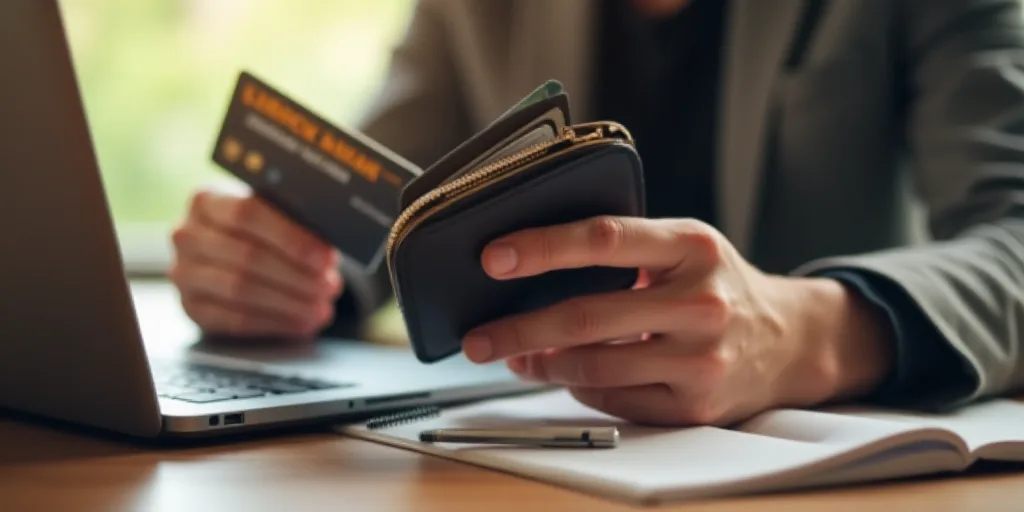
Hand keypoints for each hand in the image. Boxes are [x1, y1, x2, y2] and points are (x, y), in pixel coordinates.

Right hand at [169, 190, 342, 338]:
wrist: (225, 248)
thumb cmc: (258, 228)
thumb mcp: (271, 213)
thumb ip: (294, 221)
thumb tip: (327, 247)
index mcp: (207, 200)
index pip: (248, 214)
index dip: (290, 239)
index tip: (324, 258)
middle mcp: (187, 235)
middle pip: (246, 256)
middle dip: (296, 276)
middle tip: (330, 287)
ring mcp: (184, 273)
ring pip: (240, 290)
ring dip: (289, 303)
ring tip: (322, 309)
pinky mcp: (192, 307)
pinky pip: (235, 320)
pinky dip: (274, 323)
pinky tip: (301, 324)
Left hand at [461, 216, 893, 425]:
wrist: (791, 341)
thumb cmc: (720, 286)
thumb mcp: (685, 248)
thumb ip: (624, 251)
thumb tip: (531, 271)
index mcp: (692, 246)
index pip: (605, 239)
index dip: (543, 247)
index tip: (494, 257)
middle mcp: (701, 301)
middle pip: (587, 316)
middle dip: (518, 329)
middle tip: (479, 337)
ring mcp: (701, 358)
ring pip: (593, 366)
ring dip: (540, 363)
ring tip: (514, 354)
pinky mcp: (695, 403)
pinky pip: (613, 398)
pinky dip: (578, 386)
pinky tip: (564, 373)